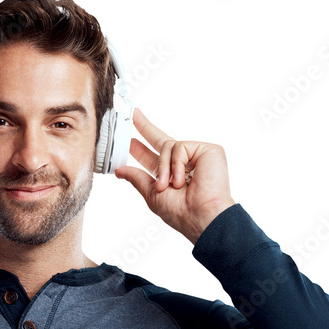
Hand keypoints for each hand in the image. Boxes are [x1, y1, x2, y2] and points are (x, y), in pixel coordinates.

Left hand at [115, 107, 236, 244]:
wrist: (201, 216)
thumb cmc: (181, 212)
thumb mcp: (152, 194)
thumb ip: (137, 178)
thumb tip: (120, 170)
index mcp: (171, 175)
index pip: (153, 157)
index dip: (140, 147)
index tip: (129, 138)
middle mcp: (185, 163)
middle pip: (162, 140)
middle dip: (145, 127)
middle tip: (132, 113)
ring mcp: (197, 155)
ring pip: (167, 146)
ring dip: (164, 168)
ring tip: (171, 186)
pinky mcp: (208, 150)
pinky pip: (180, 147)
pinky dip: (177, 164)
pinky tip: (185, 179)